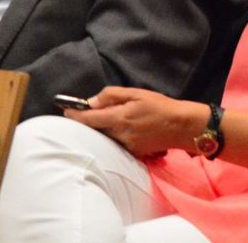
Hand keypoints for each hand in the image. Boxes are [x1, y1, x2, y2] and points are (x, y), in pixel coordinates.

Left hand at [67, 87, 209, 157]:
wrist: (182, 126)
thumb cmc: (161, 106)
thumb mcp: (138, 93)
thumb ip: (113, 95)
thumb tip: (92, 101)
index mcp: (119, 118)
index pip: (88, 119)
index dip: (75, 115)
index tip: (66, 111)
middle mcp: (119, 134)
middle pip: (94, 130)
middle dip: (88, 122)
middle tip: (86, 113)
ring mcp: (125, 146)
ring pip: (104, 137)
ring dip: (101, 130)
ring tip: (108, 120)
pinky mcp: (132, 153)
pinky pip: (116, 143)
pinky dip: (114, 136)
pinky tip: (123, 130)